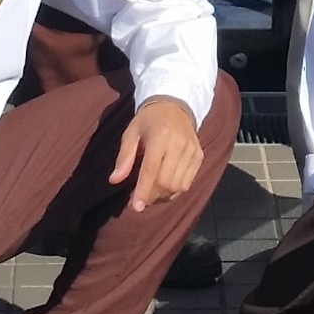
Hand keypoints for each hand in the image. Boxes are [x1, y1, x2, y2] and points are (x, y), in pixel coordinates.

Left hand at [111, 95, 204, 211]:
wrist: (174, 106)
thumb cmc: (148, 121)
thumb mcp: (131, 133)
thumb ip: (124, 157)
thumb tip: (114, 180)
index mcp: (160, 136)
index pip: (151, 170)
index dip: (143, 191)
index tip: (135, 207)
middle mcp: (179, 144)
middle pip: (166, 182)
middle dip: (151, 196)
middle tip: (140, 199)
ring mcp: (192, 151)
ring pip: (178, 186)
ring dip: (162, 196)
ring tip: (151, 193)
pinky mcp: (199, 156)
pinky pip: (187, 183)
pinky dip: (174, 191)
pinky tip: (164, 188)